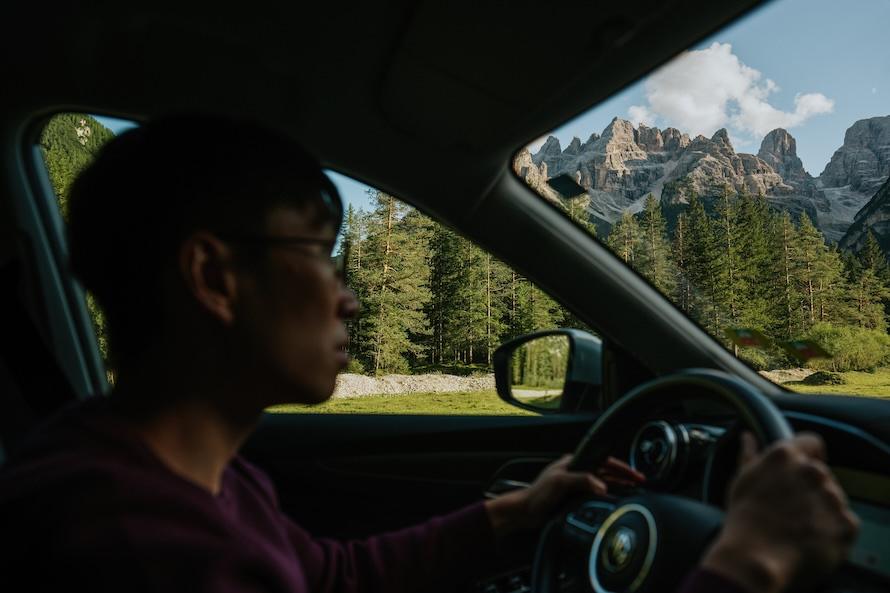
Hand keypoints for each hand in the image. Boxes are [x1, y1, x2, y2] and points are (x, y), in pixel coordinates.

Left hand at [485, 454, 644, 537]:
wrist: (525, 512)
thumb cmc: (537, 495)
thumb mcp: (559, 483)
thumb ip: (581, 480)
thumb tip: (602, 485)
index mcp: (573, 462)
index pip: (603, 460)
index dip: (620, 467)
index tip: (635, 473)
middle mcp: (576, 471)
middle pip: (606, 471)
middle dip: (624, 475)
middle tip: (640, 481)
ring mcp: (576, 484)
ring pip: (603, 481)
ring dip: (619, 485)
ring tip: (634, 489)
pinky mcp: (575, 497)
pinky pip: (598, 494)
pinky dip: (610, 495)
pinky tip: (616, 500)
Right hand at [701, 432, 858, 592]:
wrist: (754, 558)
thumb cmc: (743, 519)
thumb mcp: (741, 481)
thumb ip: (749, 455)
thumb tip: (748, 437)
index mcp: (785, 456)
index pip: (811, 442)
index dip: (807, 455)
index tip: (798, 472)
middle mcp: (812, 471)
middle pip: (822, 473)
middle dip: (810, 487)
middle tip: (791, 507)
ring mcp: (831, 497)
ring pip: (833, 498)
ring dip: (821, 509)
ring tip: (798, 527)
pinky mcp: (846, 524)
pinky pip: (844, 523)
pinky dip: (832, 531)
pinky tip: (810, 539)